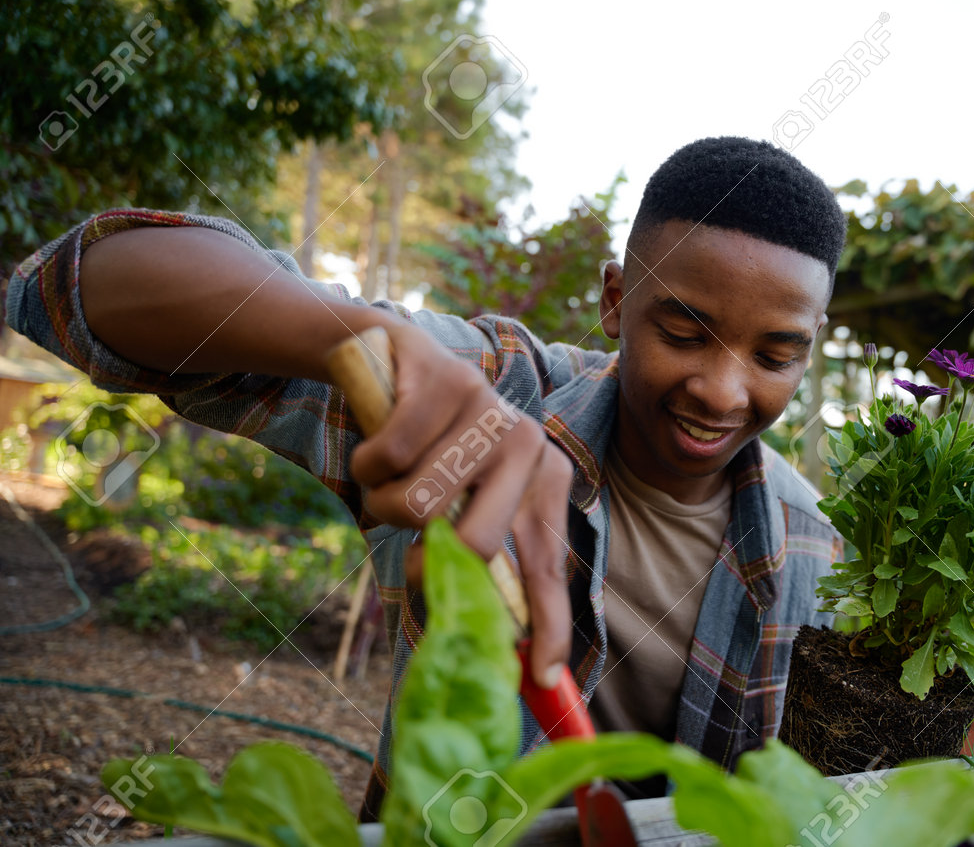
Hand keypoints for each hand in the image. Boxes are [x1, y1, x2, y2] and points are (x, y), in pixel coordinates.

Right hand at [348, 319, 573, 688]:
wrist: (392, 357)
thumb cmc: (427, 447)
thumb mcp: (457, 500)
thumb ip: (472, 556)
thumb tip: (482, 639)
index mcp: (544, 480)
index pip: (548, 564)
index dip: (545, 623)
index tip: (541, 677)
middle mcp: (531, 444)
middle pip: (474, 544)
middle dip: (423, 554)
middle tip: (408, 530)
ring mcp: (493, 408)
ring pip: (418, 505)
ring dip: (383, 501)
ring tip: (391, 472)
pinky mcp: (449, 379)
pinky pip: (387, 460)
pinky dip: (365, 463)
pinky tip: (378, 435)